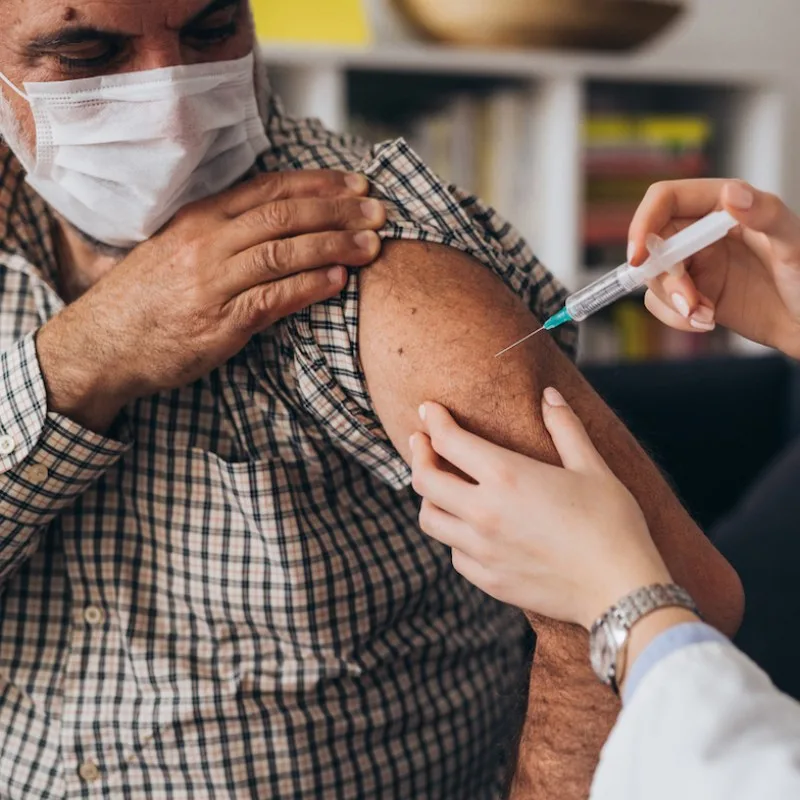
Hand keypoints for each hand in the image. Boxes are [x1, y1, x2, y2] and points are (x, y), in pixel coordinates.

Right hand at [37, 170, 384, 431]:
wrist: (103, 344)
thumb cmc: (147, 297)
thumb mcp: (178, 248)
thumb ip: (225, 232)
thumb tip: (280, 221)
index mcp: (201, 218)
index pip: (271, 189)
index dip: (320, 184)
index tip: (357, 184)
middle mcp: (208, 242)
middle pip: (286, 215)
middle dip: (339, 211)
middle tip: (380, 211)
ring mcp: (213, 282)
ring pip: (284, 252)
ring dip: (335, 246)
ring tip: (373, 246)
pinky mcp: (220, 323)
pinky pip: (273, 299)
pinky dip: (309, 287)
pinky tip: (338, 281)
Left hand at [410, 389, 671, 629]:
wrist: (621, 590)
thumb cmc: (612, 524)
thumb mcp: (592, 467)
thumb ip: (565, 427)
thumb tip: (549, 395)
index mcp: (506, 476)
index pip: (448, 440)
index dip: (433, 420)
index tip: (427, 410)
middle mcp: (483, 512)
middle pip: (424, 479)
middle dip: (417, 454)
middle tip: (420, 441)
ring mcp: (481, 550)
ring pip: (429, 520)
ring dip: (429, 498)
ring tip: (439, 486)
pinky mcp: (487, 580)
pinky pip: (453, 554)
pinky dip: (454, 536)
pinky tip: (468, 528)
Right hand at [628, 179, 799, 355]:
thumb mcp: (794, 243)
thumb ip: (765, 214)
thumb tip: (730, 193)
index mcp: (724, 205)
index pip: (667, 199)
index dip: (645, 222)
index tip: (639, 255)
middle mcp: (703, 232)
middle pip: (654, 243)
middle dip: (665, 276)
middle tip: (689, 301)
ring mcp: (696, 264)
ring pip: (654, 276)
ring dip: (672, 301)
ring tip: (704, 316)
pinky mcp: (693, 293)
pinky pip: (662, 303)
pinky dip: (677, 317)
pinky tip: (706, 321)